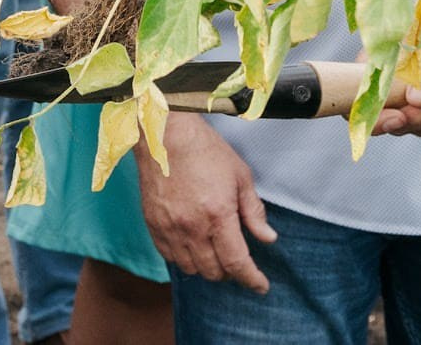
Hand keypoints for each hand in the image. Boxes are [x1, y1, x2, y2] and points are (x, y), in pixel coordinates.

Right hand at [136, 113, 274, 292]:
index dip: (251, 279)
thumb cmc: (205, 150)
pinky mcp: (152, 224)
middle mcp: (192, 227)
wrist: (163, 134)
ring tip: (214, 252)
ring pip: (191, 268)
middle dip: (230, 271)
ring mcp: (169, 227)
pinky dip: (183, 258)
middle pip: (214, 271)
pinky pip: (169, 256)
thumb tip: (267, 238)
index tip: (260, 285)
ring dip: (206, 266)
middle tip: (236, 259)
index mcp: (218, 215)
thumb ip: (254, 211)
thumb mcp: (240, 176)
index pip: (237, 263)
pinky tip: (192, 246)